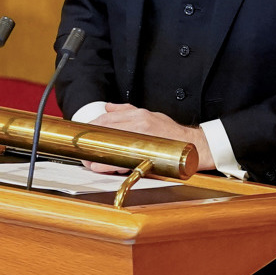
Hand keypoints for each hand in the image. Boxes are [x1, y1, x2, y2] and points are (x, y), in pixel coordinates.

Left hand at [86, 103, 215, 172]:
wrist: (193, 146)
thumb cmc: (172, 134)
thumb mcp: (151, 116)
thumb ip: (128, 111)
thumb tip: (109, 107)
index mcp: (139, 115)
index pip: (109, 117)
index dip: (93, 125)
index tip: (84, 133)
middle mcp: (140, 124)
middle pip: (107, 129)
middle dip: (92, 140)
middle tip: (82, 150)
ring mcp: (144, 139)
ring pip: (114, 144)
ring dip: (98, 155)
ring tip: (89, 162)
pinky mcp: (148, 154)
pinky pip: (124, 159)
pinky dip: (110, 165)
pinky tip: (102, 168)